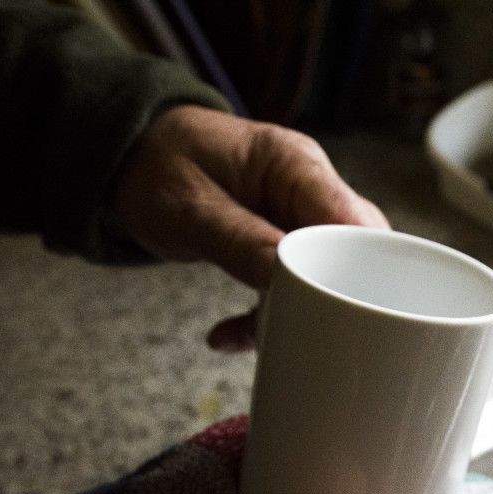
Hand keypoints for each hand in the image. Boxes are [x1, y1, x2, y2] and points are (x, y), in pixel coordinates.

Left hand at [110, 105, 388, 350]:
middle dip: (339, 299)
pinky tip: (232, 335)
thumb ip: (241, 241)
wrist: (132, 155)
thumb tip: (292, 282)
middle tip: (310, 334)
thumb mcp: (190, 207)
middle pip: (359, 252)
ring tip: (263, 338)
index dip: (360, 268)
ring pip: (332, 275)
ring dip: (301, 312)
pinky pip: (299, 285)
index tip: (342, 311)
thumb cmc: (159, 166)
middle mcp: (310, 191)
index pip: (354, 220)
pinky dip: (270, 315)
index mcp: (297, 166)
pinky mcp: (287, 244)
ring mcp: (301, 218)